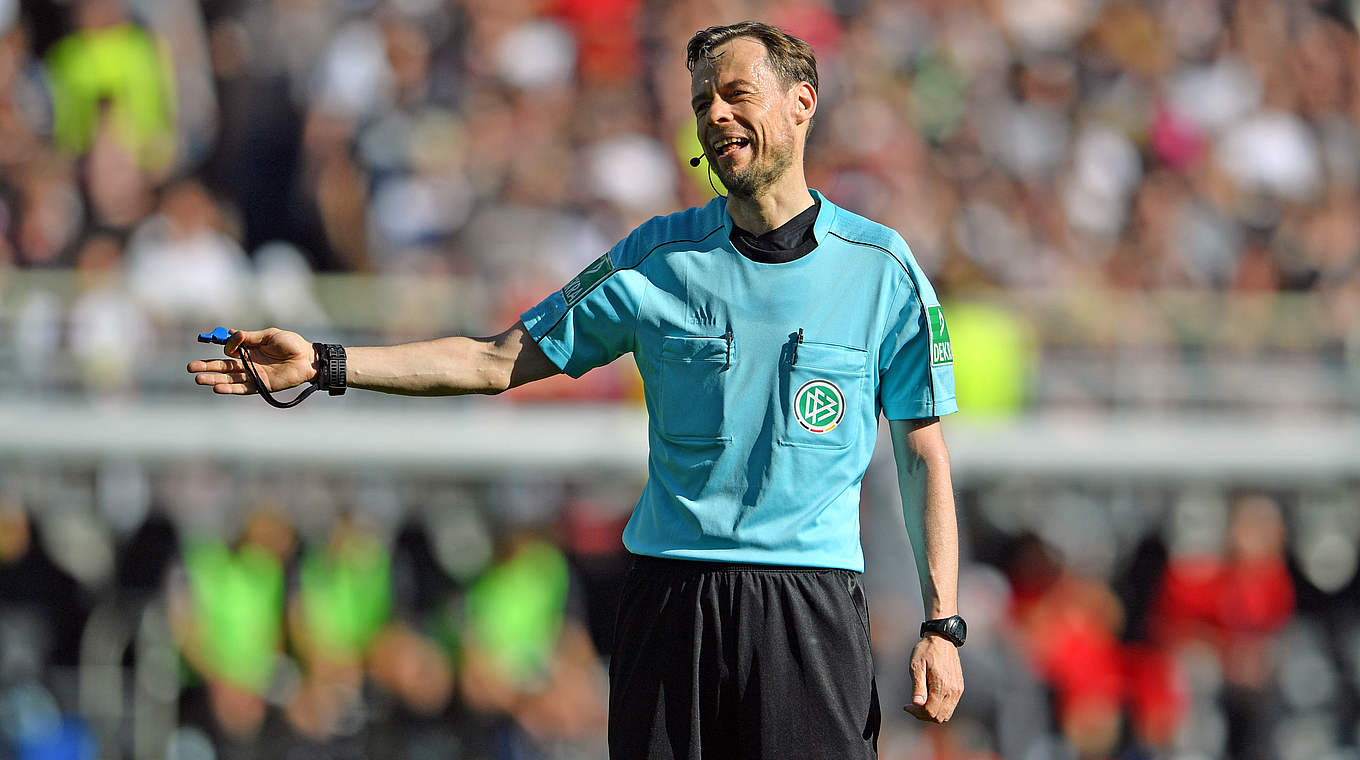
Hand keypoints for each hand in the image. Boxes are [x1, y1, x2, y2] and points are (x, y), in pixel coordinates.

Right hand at [188, 328, 315, 394]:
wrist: (308, 358)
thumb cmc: (292, 344)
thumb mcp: (269, 335)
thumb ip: (250, 337)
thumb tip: (231, 333)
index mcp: (250, 349)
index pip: (229, 350)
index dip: (222, 347)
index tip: (219, 344)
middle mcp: (249, 362)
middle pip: (224, 366)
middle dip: (208, 367)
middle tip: (191, 367)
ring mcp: (254, 375)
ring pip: (230, 378)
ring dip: (214, 379)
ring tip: (198, 379)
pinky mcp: (261, 385)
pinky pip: (243, 387)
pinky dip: (230, 388)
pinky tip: (217, 388)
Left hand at [904, 634, 962, 723]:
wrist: (942, 638)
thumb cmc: (926, 650)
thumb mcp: (916, 666)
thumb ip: (918, 686)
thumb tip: (918, 704)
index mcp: (942, 685)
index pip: (930, 712)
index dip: (916, 713)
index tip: (906, 706)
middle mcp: (953, 690)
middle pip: (939, 717)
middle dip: (923, 716)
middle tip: (912, 706)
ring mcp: (958, 689)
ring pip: (946, 714)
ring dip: (932, 713)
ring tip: (920, 703)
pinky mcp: (959, 687)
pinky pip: (950, 706)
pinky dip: (939, 707)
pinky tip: (929, 698)